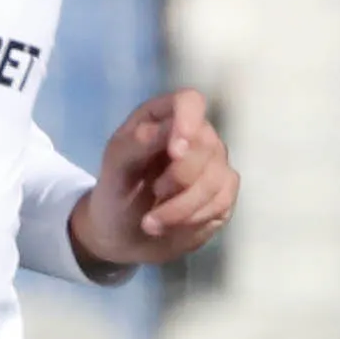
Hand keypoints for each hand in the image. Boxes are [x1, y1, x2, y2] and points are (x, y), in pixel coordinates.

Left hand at [71, 90, 236, 274]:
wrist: (123, 236)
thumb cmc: (117, 192)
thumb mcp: (117, 166)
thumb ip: (140, 141)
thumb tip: (175, 132)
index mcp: (165, 117)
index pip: (190, 102)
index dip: (188, 121)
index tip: (176, 151)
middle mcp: (196, 134)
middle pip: (207, 144)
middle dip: (179, 178)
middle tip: (153, 193)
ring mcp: (214, 163)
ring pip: (217, 177)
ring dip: (181, 207)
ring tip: (151, 222)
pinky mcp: (223, 192)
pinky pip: (222, 201)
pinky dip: (193, 218)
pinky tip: (171, 226)